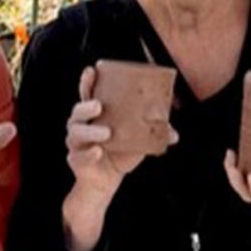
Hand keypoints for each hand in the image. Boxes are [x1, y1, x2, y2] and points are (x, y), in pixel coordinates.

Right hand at [66, 66, 178, 204]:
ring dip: (90, 131)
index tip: (91, 70)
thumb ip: (154, 133)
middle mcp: (81, 125)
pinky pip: (79, 156)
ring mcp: (76, 143)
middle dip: (86, 107)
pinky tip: (98, 152)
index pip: (87, 94)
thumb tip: (173, 134)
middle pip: (77, 112)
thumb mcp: (138, 140)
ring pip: (76, 133)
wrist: (108, 180)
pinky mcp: (76, 160)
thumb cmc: (121, 152)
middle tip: (99, 105)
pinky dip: (89, 154)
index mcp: (94, 115)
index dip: (87, 82)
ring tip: (107, 133)